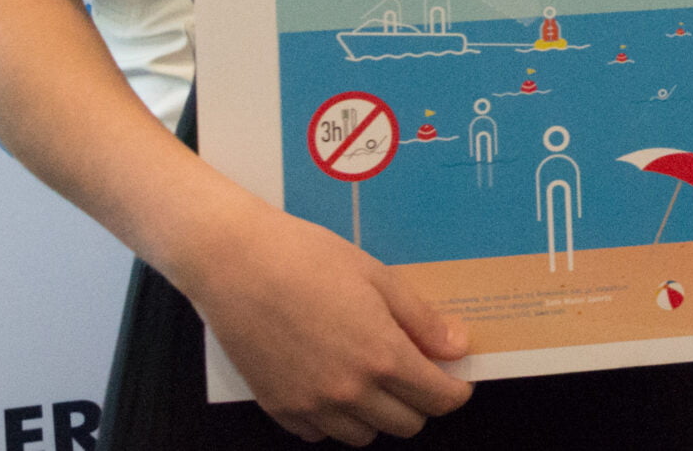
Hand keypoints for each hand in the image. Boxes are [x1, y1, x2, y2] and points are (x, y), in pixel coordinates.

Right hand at [181, 207, 471, 444]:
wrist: (236, 264)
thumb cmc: (310, 259)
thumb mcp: (378, 278)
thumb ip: (421, 320)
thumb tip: (456, 348)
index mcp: (381, 357)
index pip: (437, 399)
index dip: (454, 392)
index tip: (456, 380)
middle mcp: (348, 392)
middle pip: (405, 424)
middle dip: (421, 402)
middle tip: (416, 373)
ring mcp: (311, 405)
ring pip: (363, 436)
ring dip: (379, 414)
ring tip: (373, 379)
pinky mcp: (278, 408)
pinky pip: (319, 433)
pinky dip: (335, 419)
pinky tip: (333, 385)